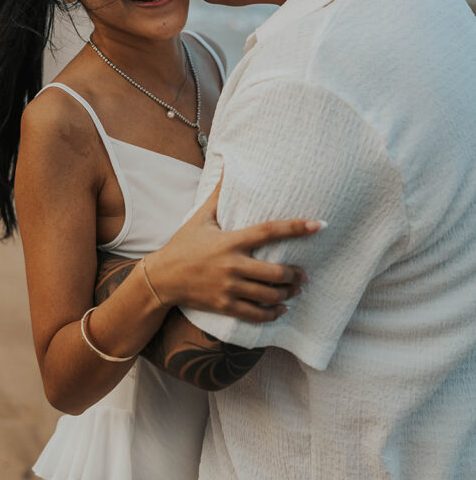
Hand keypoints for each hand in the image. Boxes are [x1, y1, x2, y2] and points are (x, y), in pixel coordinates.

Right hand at [145, 175, 321, 322]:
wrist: (162, 277)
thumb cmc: (183, 244)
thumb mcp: (200, 217)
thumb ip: (218, 195)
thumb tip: (226, 165)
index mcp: (230, 241)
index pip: (269, 231)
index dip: (296, 228)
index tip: (319, 225)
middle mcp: (232, 265)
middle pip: (276, 273)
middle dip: (295, 275)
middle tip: (303, 274)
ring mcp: (229, 288)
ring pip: (269, 295)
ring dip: (288, 293)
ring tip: (295, 289)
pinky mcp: (224, 305)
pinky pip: (256, 315)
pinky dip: (272, 314)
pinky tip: (280, 309)